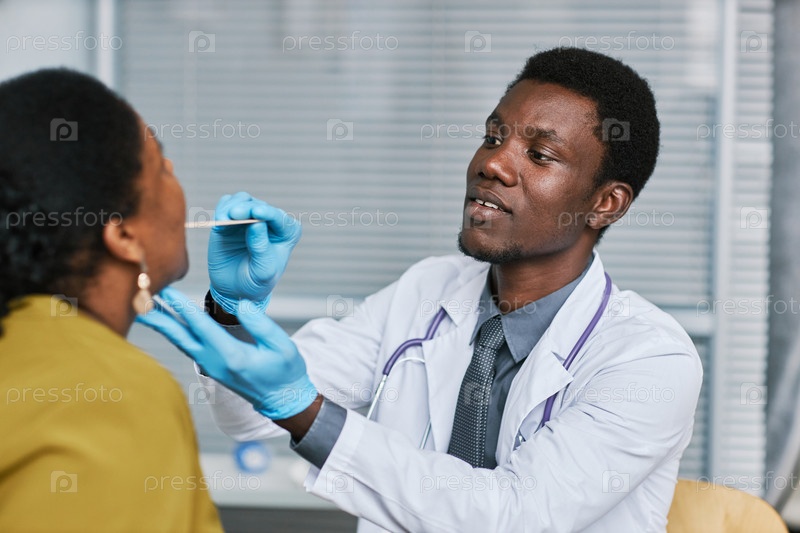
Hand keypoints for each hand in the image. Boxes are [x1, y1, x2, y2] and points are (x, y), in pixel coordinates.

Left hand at [136, 287, 317, 419]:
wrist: (283, 399)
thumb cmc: (286, 371)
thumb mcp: (281, 345)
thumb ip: (260, 324)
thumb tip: (240, 305)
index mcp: (232, 356)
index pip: (202, 328)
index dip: (184, 308)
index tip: (168, 292)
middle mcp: (216, 363)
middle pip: (181, 337)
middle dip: (161, 316)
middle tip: (142, 298)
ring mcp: (211, 367)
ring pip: (181, 343)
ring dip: (163, 324)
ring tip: (146, 308)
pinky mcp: (211, 368)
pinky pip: (188, 348)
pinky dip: (175, 333)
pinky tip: (168, 323)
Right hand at [208, 192, 301, 314]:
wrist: (234, 289)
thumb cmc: (255, 281)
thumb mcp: (262, 271)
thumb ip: (261, 247)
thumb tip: (257, 223)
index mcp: (287, 233)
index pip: (278, 218)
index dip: (267, 213)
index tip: (256, 212)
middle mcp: (270, 221)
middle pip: (259, 205)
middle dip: (246, 208)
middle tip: (233, 216)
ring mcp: (250, 217)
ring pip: (242, 199)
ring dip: (232, 206)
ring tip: (224, 221)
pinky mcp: (231, 218)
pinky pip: (226, 204)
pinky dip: (222, 208)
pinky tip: (219, 222)